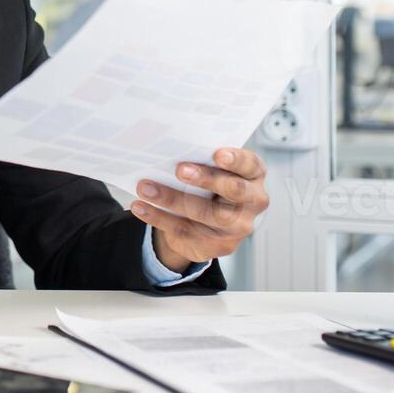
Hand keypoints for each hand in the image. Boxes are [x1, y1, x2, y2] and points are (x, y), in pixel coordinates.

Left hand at [131, 148, 268, 272]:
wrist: (206, 225)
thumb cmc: (210, 187)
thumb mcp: (212, 171)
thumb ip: (202, 161)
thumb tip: (168, 148)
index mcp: (253, 175)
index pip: (250, 165)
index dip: (236, 159)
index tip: (217, 154)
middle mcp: (252, 200)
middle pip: (234, 189)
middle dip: (206, 178)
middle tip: (180, 170)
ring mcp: (238, 226)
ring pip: (207, 213)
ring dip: (172, 199)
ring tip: (145, 188)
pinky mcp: (219, 245)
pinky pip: (186, 230)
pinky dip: (158, 217)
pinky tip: (140, 207)